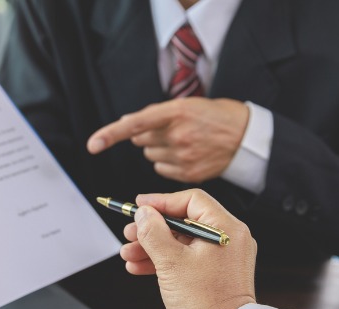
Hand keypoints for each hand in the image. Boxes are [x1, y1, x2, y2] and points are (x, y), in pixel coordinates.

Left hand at [87, 98, 248, 182]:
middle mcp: (178, 134)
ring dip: (158, 149)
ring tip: (182, 142)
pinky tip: (185, 155)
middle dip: (147, 135)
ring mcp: (184, 156)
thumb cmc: (214, 116)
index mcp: (176, 112)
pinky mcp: (189, 173)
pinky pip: (162, 169)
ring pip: (150, 155)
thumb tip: (126, 123)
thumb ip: (155, 114)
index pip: (135, 124)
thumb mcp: (187, 105)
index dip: (110, 135)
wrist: (246, 137)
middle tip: (168, 130)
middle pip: (140, 140)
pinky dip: (168, 163)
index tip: (93, 145)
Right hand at [119, 189, 256, 308]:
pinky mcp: (216, 273)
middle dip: (151, 228)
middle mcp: (229, 238)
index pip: (191, 200)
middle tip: (129, 233)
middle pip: (183, 221)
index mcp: (225, 228)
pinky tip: (140, 267)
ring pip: (182, 241)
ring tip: (128, 254)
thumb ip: (153, 232)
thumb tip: (144, 214)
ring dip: (152, 246)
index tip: (139, 206)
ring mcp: (224, 256)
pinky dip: (164, 260)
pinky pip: (187, 257)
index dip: (161, 201)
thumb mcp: (170, 262)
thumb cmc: (205, 303)